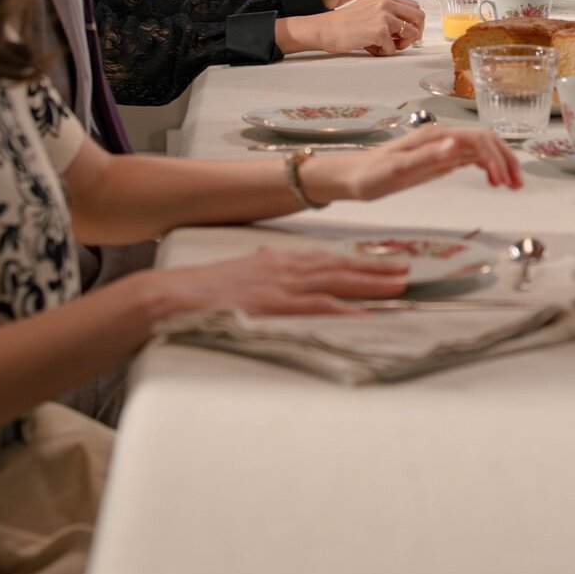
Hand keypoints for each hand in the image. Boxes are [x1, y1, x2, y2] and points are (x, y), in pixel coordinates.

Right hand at [156, 246, 415, 315]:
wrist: (167, 296)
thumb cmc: (199, 290)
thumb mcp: (237, 272)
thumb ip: (260, 268)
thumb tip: (272, 264)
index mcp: (277, 261)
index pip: (326, 259)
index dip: (358, 261)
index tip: (384, 263)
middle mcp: (283, 269)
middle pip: (339, 267)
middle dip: (375, 269)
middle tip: (407, 270)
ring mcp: (279, 287)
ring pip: (335, 283)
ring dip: (369, 284)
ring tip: (399, 286)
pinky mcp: (271, 306)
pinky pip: (314, 308)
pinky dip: (342, 310)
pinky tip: (364, 314)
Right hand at [278, 0, 424, 55]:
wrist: (325, 29)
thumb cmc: (344, 23)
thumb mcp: (369, 9)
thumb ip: (387, 13)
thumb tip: (408, 28)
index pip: (414, 7)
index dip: (414, 22)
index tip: (406, 32)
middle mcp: (386, 2)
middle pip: (419, 17)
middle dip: (415, 33)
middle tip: (402, 42)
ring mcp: (384, 15)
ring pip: (412, 33)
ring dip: (401, 45)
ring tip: (385, 46)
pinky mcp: (380, 30)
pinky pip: (394, 48)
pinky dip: (384, 52)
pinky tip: (371, 49)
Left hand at [310, 126, 524, 200]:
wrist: (351, 177)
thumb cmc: (370, 175)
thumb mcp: (397, 170)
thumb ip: (428, 157)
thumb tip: (458, 146)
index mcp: (437, 137)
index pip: (479, 140)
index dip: (496, 158)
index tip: (503, 182)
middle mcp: (442, 138)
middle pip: (486, 142)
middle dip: (505, 161)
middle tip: (516, 186)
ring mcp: (442, 148)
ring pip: (482, 150)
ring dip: (500, 165)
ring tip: (511, 186)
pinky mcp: (439, 159)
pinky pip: (471, 158)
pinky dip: (487, 167)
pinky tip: (492, 181)